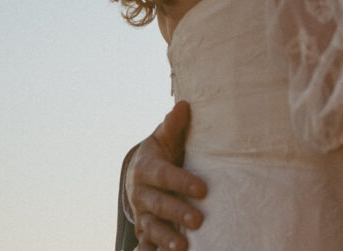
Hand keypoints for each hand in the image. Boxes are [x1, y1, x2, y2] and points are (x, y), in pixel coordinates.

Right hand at [126, 101, 206, 250]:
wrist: (142, 171)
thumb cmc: (162, 152)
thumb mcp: (165, 138)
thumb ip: (174, 125)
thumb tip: (183, 106)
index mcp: (146, 168)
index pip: (164, 176)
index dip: (182, 182)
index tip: (203, 189)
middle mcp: (140, 192)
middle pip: (157, 204)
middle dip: (176, 213)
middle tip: (198, 221)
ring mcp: (141, 212)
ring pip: (151, 227)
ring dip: (165, 238)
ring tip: (183, 247)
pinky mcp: (144, 227)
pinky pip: (146, 241)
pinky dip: (150, 250)